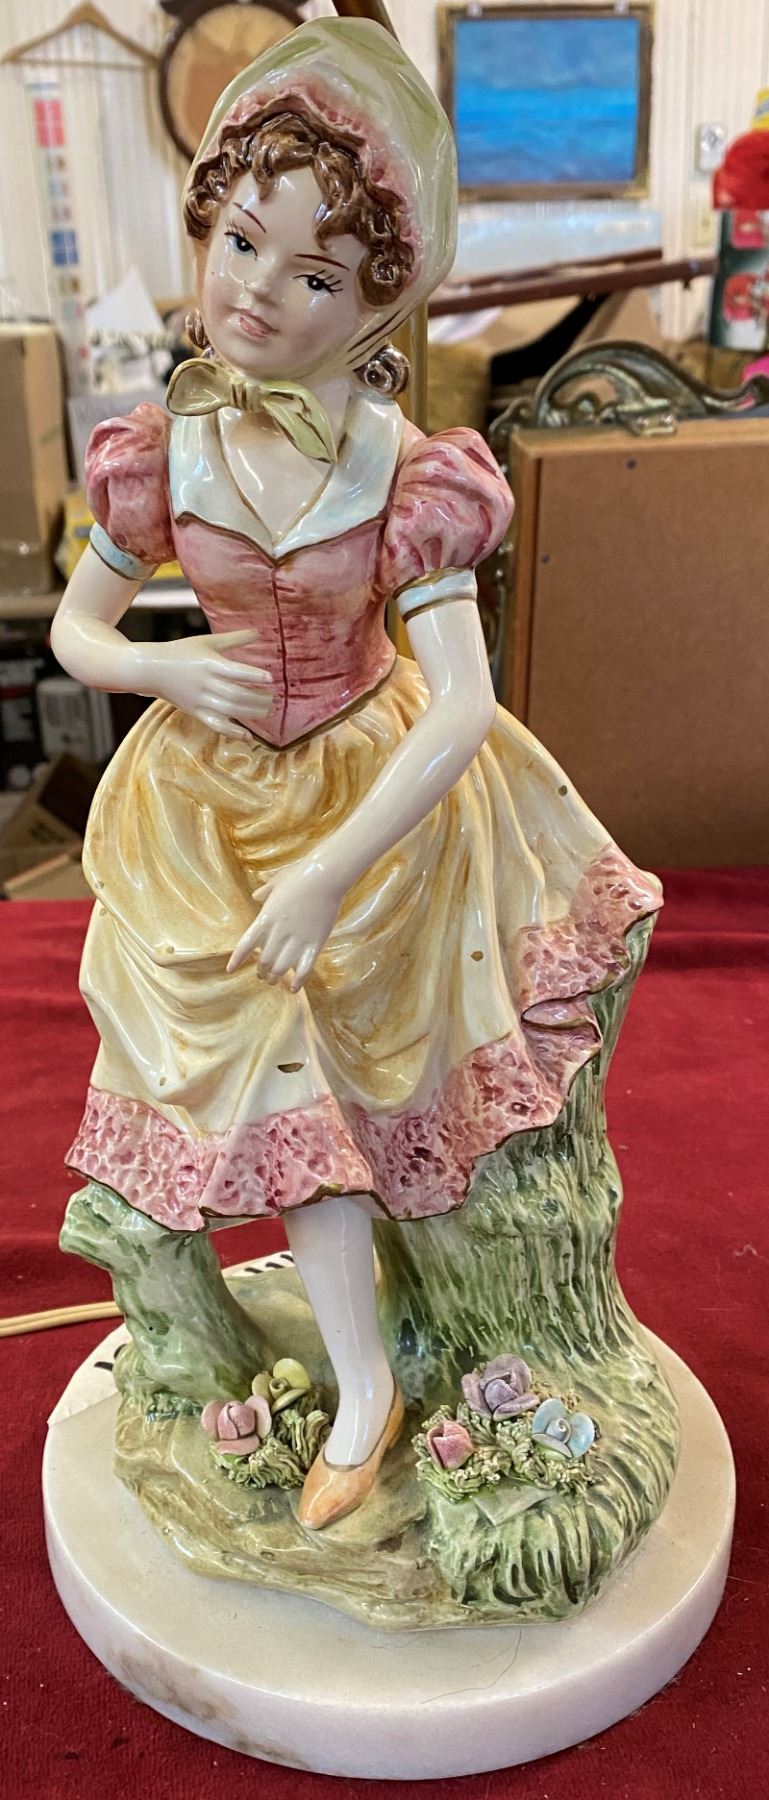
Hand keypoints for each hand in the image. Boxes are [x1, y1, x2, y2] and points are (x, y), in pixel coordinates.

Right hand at [140, 628, 271, 740]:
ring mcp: (200, 700)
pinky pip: (216, 725)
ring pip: (230, 710)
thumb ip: (233, 639)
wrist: (152, 669)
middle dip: (258, 698)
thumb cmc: (182, 652)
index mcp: (209, 664)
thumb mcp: (207, 642)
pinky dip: (232, 732)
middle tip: (274, 698)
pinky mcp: (196, 712)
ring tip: (268, 711)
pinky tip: (248, 737)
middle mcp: (205, 683)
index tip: (271, 679)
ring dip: (251, 713)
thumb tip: (258, 632)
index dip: (254, 676)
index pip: (235, 672)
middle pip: (236, 694)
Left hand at [226, 855, 345, 988]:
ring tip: (274, 980)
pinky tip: (294, 988)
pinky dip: (298, 981)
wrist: (325, 876)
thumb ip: (265, 892)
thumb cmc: (300, 875)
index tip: (230, 970)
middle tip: (261, 974)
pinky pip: (304, 969)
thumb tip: (256, 895)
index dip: (237, 959)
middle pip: (264, 961)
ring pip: (281, 968)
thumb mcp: (277, 881)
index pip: (245, 945)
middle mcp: (278, 932)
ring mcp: (297, 939)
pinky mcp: (315, 944)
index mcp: (266, 918)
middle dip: (261, 971)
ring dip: (275, 977)